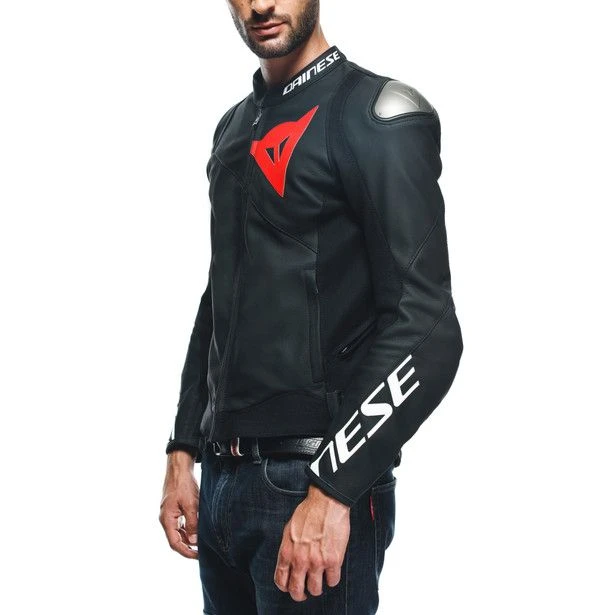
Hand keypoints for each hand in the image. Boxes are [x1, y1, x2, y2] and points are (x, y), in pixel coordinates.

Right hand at [159, 450, 198, 558]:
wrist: (178, 469)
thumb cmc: (183, 484)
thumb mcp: (190, 504)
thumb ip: (192, 523)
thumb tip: (194, 541)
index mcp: (167, 519)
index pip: (174, 543)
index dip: (186, 552)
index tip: (197, 556)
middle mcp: (166, 518)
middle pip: (175, 539)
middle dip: (188, 547)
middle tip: (202, 551)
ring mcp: (169, 514)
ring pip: (178, 532)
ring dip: (188, 538)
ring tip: (201, 542)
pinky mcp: (173, 509)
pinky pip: (179, 524)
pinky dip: (187, 529)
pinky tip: (197, 529)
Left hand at [274, 483, 350, 600]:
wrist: (326, 502)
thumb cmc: (308, 512)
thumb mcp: (289, 529)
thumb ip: (288, 548)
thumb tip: (288, 563)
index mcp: (287, 552)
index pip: (280, 581)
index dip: (286, 588)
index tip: (291, 587)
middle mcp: (300, 560)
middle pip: (297, 591)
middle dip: (300, 594)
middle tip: (305, 591)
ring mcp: (317, 562)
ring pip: (316, 590)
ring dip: (318, 587)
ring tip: (320, 580)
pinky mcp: (333, 560)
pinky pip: (333, 581)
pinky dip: (332, 579)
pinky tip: (332, 571)